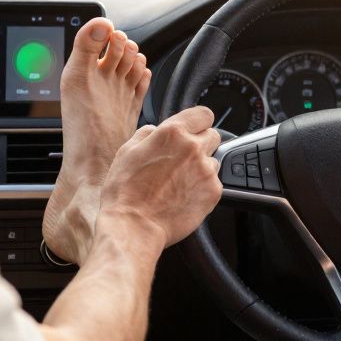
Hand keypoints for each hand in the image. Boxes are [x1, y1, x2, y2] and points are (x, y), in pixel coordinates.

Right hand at [95, 106, 222, 251]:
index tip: (194, 130)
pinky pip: (215, 183)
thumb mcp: (127, 151)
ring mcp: (206, 170)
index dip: (198, 122)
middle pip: (213, 135)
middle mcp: (193, 148)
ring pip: (214, 160)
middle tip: (183, 159)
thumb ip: (147, 133)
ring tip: (180, 181)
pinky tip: (184, 196)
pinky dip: (203, 188)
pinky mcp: (213, 192)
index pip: (203, 114)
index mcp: (173, 133)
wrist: (134, 226)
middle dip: (201, 144)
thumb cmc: (125, 191)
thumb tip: (156, 130)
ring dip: (202, 166)